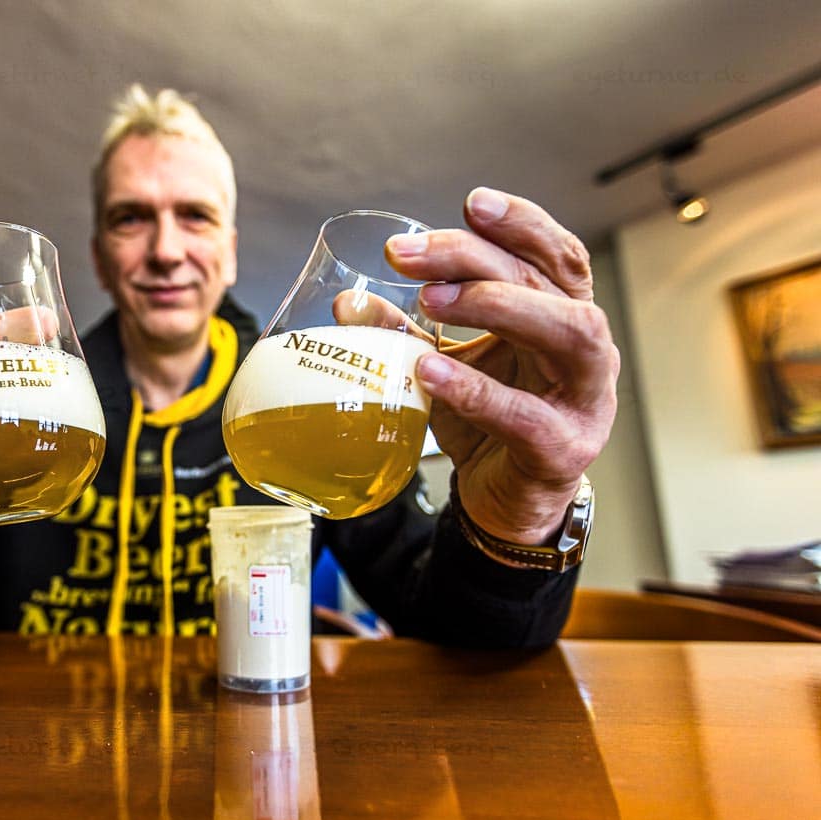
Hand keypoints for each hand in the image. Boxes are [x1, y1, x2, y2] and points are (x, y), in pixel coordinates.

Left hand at [384, 188, 618, 545]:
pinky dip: (476, 389)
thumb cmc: (485, 422)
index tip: (471, 203)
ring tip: (431, 301)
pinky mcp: (562, 449)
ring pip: (569, 332)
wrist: (505, 503)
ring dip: (498, 305)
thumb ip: (405, 330)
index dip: (522, 223)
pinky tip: (428, 371)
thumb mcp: (441, 364)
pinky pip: (525, 414)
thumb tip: (348, 300)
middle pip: (546, 281)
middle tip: (408, 255)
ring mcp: (584, 399)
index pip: (555, 255)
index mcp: (561, 316)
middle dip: (475, 258)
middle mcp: (585, 349)